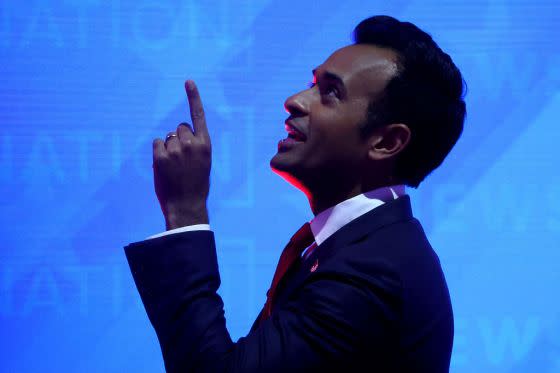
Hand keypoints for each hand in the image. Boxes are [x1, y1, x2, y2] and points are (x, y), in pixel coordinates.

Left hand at [152, 80, 210, 229]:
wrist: (186, 205)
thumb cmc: (196, 185)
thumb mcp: (203, 163)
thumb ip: (194, 146)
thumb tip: (176, 135)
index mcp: (206, 145)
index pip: (198, 116)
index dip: (193, 97)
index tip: (188, 81)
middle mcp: (192, 144)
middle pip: (179, 127)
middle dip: (178, 138)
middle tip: (181, 157)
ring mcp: (176, 150)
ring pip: (167, 137)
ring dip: (168, 147)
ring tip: (174, 166)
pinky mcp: (161, 157)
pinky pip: (156, 144)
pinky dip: (158, 152)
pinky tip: (164, 166)